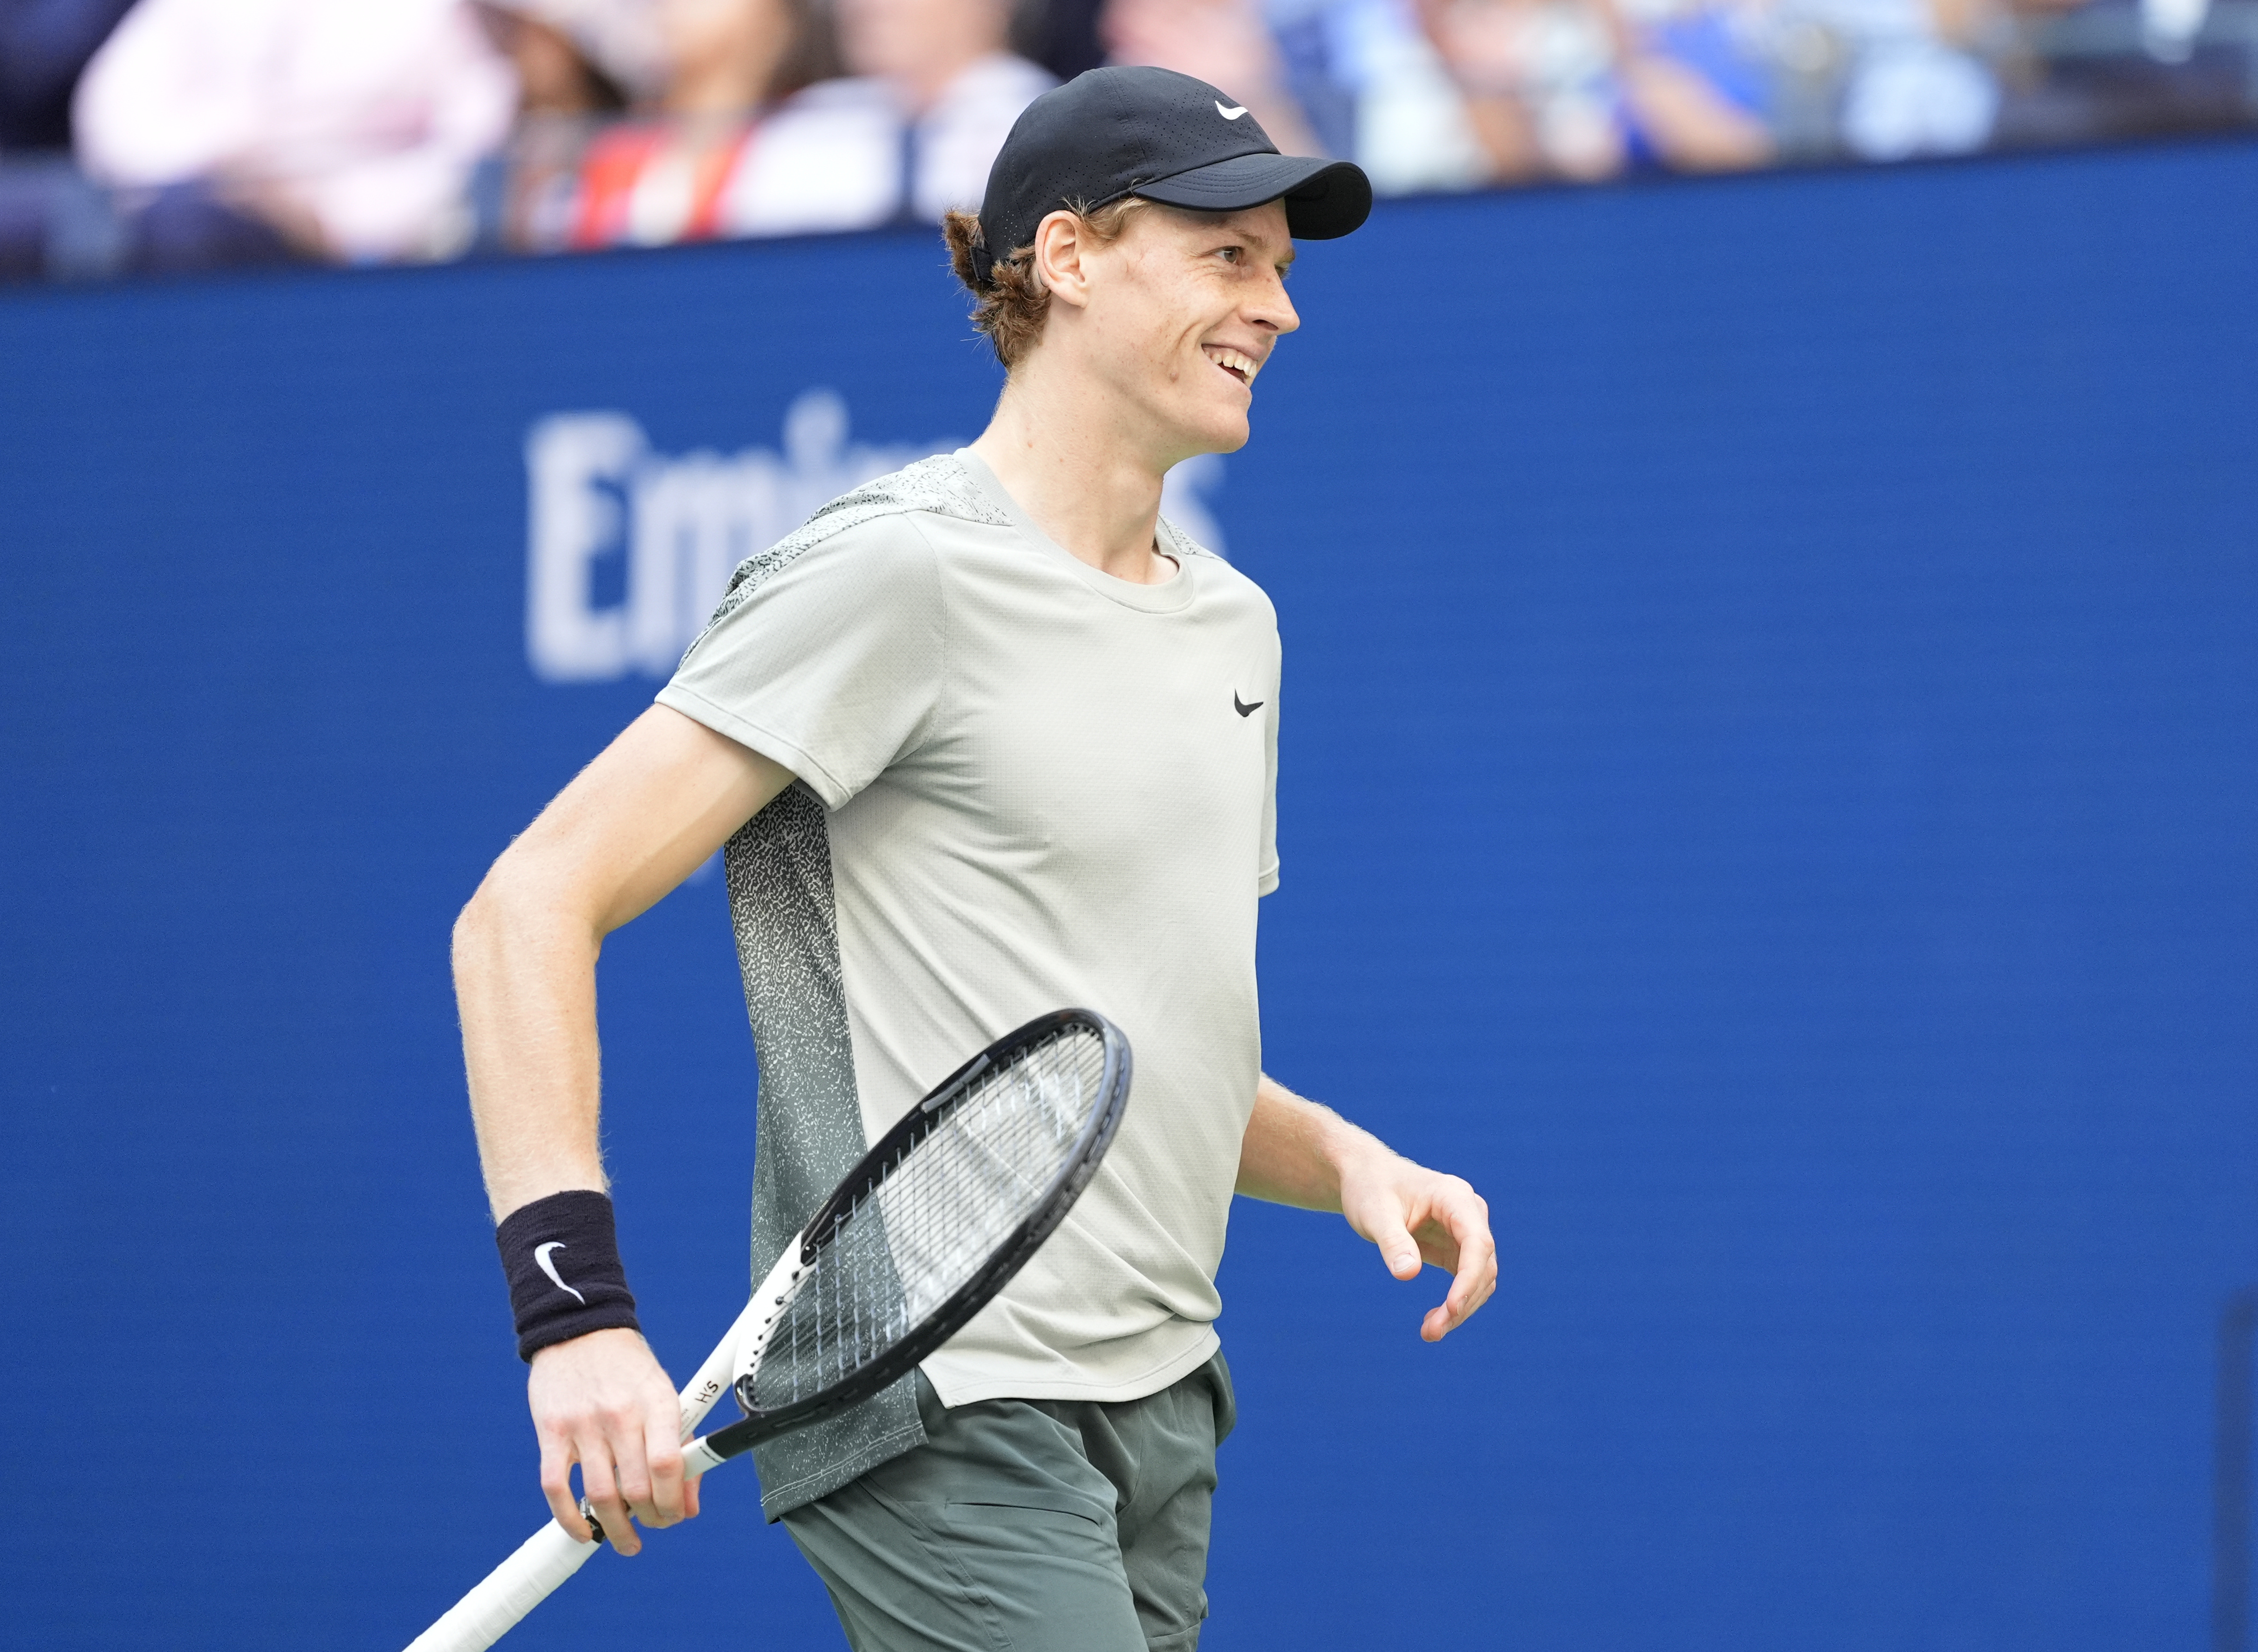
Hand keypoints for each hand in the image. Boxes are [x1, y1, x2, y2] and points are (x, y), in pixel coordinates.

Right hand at [527, 1327, 698, 1554]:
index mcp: (657, 1403)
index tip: (676, 1515)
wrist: (581, 1329)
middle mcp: (621, 1414)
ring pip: (600, 1496)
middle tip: (652, 1524)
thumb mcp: (664, 1396)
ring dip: (615, 1530)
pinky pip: (557, 1488)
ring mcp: (583, 1424)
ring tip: (625, 1540)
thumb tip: (688, 1507)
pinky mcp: (551, 1432)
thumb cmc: (630, 1371)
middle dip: (650, 1519)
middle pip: (636, 1488)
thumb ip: (680, 1450)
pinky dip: (569, 1519)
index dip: (674, 1502)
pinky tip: (583, 1531)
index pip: (668, 1465)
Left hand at [1336, 1147, 1495, 1341]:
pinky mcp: (1456, 1249)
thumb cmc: (1370, 1189)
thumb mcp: (1374, 1213)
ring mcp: (1466, 1232)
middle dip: (1463, 1302)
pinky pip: (1466, 1282)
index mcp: (1455, 1197)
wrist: (1366, 1179)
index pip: (1477, 1242)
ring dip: (1461, 1309)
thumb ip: (1392, 1242)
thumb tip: (1407, 1274)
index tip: (1451, 1308)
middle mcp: (1469, 1214)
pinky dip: (1455, 1304)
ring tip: (1429, 1333)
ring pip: (1479, 1279)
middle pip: (1483, 1265)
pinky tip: (1433, 1321)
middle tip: (1432, 1332)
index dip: (1469, 1278)